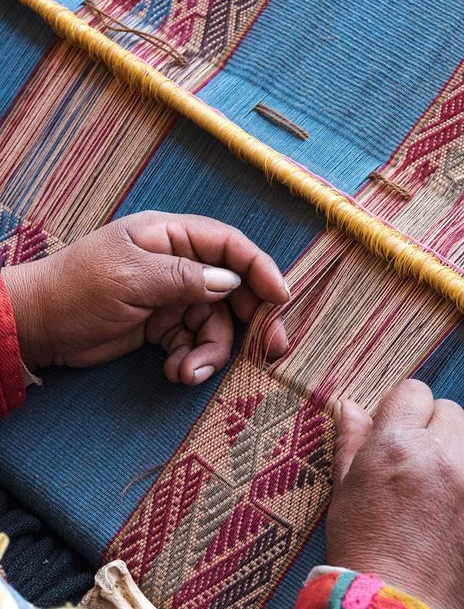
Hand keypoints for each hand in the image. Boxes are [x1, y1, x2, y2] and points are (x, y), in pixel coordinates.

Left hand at [3, 211, 289, 383]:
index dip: (259, 269)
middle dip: (251, 321)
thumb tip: (231, 282)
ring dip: (210, 351)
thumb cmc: (77, 289)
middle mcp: (176, 263)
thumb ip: (184, 277)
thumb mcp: (131, 278)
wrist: (38, 327)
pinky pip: (194, 343)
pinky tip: (175, 371)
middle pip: (232, 288)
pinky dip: (190, 360)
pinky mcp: (161, 326)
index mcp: (169, 236)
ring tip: (189, 372)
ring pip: (215, 323)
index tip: (280, 298)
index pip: (229, 245)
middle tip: (271, 349)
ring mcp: (170, 296)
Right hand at [326, 380, 463, 608]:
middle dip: (435, 429)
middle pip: (450, 410)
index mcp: (398, 444)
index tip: (402, 431)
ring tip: (457, 469)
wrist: (395, 605)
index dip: (406, 410)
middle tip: (423, 462)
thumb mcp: (345, 489)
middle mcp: (444, 455)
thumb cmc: (362, 547)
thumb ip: (353, 441)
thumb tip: (351, 405)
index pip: (415, 392)